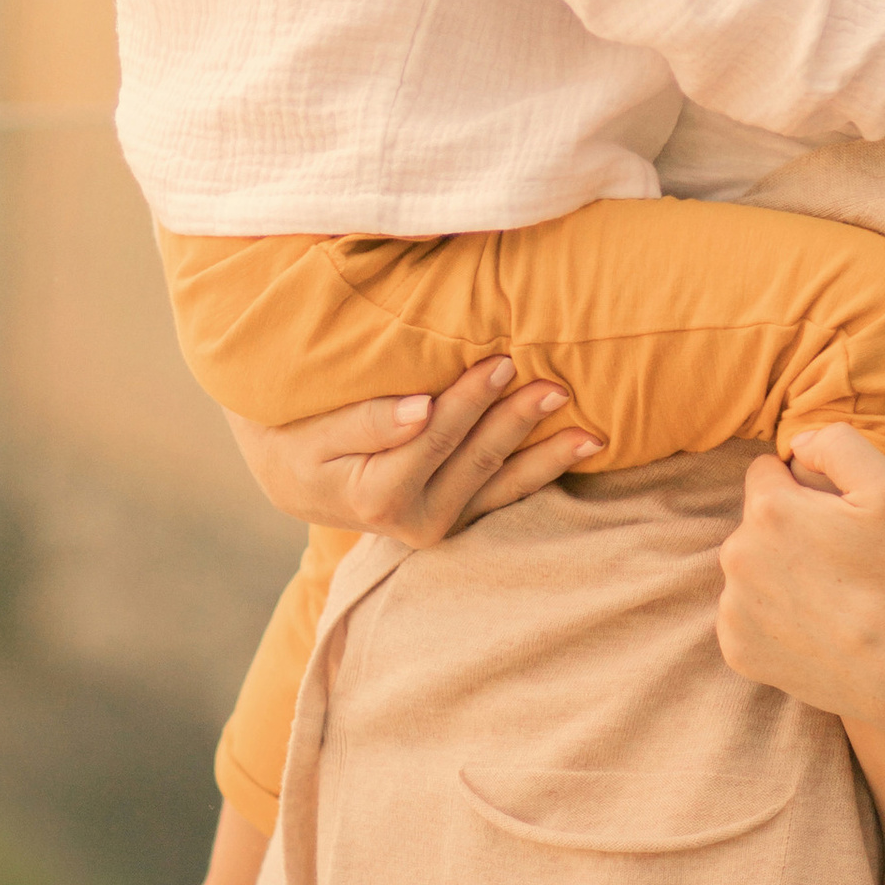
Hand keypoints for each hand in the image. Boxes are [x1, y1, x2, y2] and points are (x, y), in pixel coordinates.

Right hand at [224, 354, 604, 548]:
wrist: (293, 476)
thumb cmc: (298, 435)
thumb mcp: (317, 428)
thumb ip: (368, 420)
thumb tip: (421, 411)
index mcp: (378, 496)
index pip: (435, 438)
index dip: (469, 400)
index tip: (501, 359)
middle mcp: (415, 521)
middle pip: (476, 460)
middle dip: (518, 421)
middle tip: (555, 382)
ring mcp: (440, 525)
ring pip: (503, 486)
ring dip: (548, 455)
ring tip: (591, 430)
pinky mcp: (457, 518)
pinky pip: (506, 495)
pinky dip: (543, 472)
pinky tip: (581, 449)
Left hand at [714, 425, 884, 767]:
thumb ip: (837, 443)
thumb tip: (797, 444)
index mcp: (768, 510)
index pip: (765, 472)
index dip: (802, 488)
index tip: (834, 515)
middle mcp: (738, 556)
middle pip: (756, 523)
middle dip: (789, 531)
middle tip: (840, 560)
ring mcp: (734, 608)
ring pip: (751, 570)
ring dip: (778, 574)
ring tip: (832, 597)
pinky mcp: (738, 650)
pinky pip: (747, 617)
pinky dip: (773, 619)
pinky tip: (815, 628)